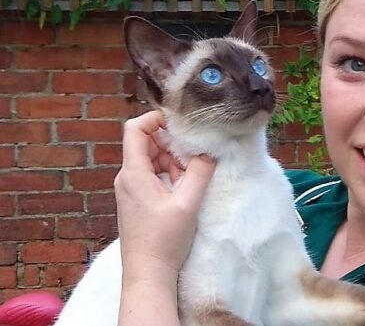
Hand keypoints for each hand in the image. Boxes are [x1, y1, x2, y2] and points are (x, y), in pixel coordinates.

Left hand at [114, 110, 215, 286]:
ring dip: (174, 162)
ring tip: (192, 177)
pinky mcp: (137, 201)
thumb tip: (209, 152)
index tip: (179, 123)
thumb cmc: (163, 240)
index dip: (155, 119)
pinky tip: (185, 190)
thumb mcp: (187, 203)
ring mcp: (130, 190)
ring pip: (152, 160)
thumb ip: (199, 172)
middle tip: (194, 157)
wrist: (147, 274)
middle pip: (147, 143)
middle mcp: (127, 177)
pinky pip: (153, 176)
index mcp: (133, 172)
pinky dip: (170, 176)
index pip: (135, 128)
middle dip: (172, 145)